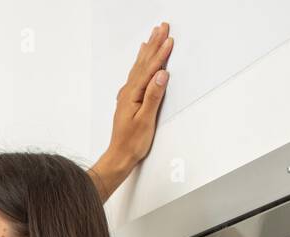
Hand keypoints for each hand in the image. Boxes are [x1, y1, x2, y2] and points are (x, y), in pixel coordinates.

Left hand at [93, 21, 172, 195]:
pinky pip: (136, 75)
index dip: (160, 54)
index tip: (169, 39)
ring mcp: (127, 95)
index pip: (150, 70)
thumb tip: (161, 75)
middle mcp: (128, 92)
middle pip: (143, 63)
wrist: (119, 157)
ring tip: (153, 36)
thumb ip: (153, 96)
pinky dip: (141, 64)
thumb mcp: (145, 120)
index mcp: (132, 95)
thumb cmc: (132, 142)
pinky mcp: (129, 100)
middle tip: (162, 27)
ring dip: (147, 51)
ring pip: (139, 67)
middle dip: (154, 45)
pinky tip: (142, 60)